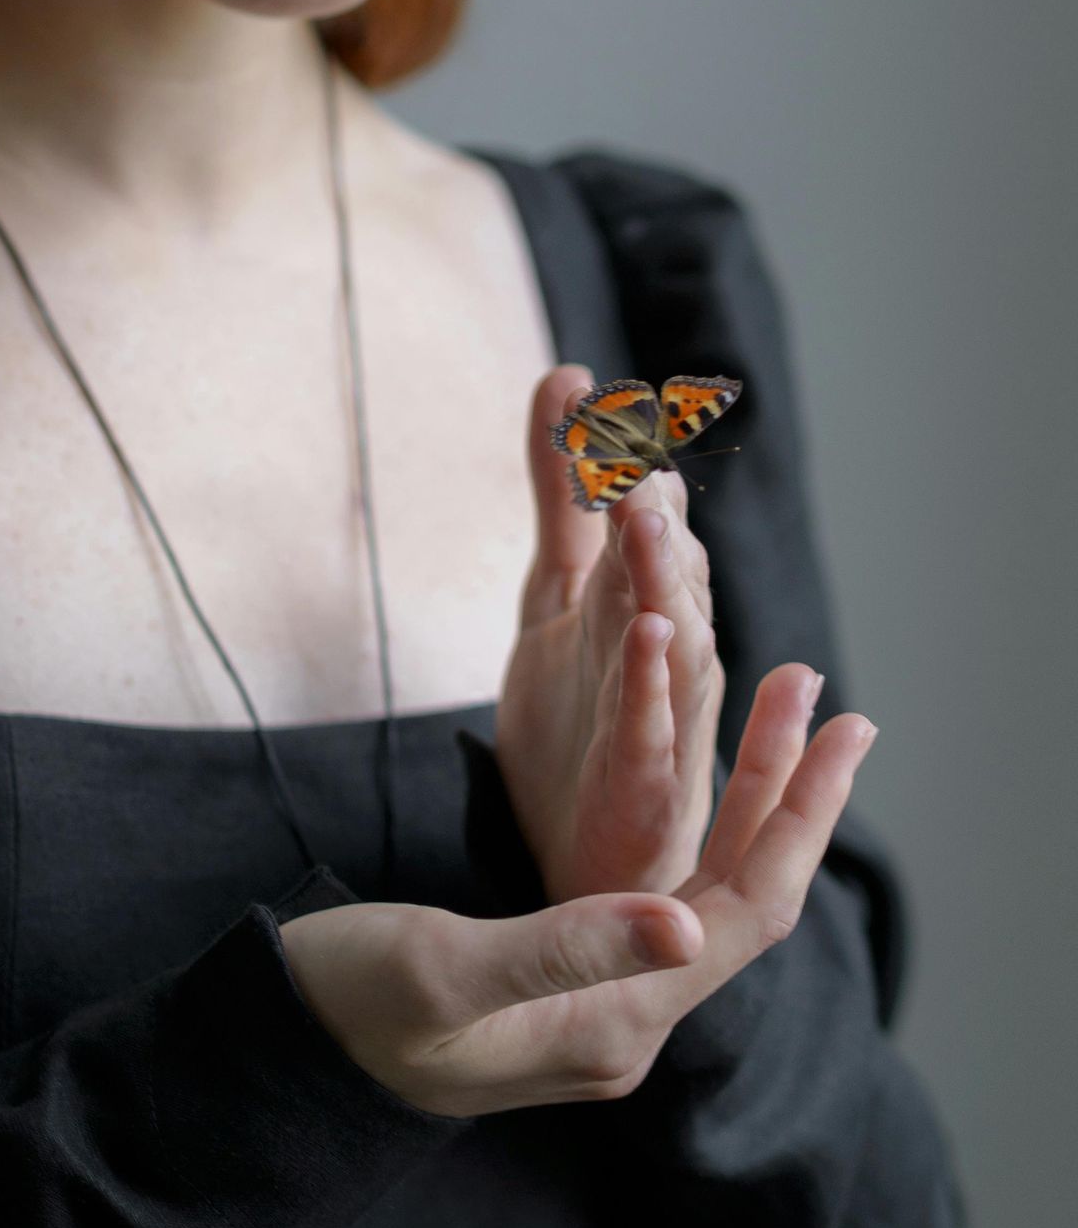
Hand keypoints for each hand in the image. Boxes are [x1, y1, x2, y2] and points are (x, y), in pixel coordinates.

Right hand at [280, 666, 875, 1119]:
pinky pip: (663, 902)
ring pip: (707, 897)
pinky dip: (697, 833)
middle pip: (743, 901)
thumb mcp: (446, 967)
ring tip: (781, 720)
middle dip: (790, 795)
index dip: (801, 814)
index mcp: (615, 1025)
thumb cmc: (347, 1008)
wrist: (281, 1060)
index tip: (840, 724)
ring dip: (751, 809)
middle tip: (828, 697)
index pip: (747, 912)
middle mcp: (627, 1025)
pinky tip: (707, 793)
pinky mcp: (567, 988)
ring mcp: (600, 1010)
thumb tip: (684, 922)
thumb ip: (564, 947)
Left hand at [492, 362, 728, 903]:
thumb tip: (569, 376)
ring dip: (662, 571)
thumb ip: (563, 491)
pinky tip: (648, 633)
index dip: (619, 461)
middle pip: (663, 564)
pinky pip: (650, 721)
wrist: (587, 852)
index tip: (597, 395)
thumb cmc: (585, 718)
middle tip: (631, 445)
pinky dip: (651, 677)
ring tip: (644, 513)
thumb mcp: (555, 589)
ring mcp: (661, 708)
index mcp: (643, 598)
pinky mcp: (642, 775)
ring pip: (672, 631)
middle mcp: (667, 645)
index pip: (640, 516)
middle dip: (650, 506)